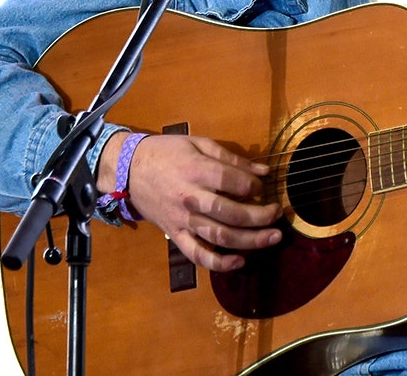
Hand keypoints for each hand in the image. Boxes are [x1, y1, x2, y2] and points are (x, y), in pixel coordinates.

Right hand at [97, 132, 281, 271]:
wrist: (128, 170)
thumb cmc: (167, 153)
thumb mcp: (198, 143)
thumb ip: (232, 158)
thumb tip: (264, 172)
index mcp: (196, 171)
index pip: (232, 182)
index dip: (254, 186)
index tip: (264, 186)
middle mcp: (190, 198)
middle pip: (231, 213)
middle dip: (260, 217)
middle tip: (277, 215)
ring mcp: (182, 220)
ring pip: (219, 236)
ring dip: (250, 241)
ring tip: (273, 237)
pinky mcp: (175, 235)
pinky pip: (197, 254)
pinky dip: (219, 263)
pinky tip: (239, 262)